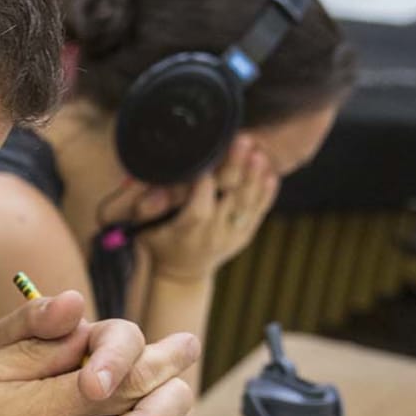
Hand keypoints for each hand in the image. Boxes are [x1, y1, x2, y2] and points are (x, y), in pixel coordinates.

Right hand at [133, 137, 278, 281]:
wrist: (183, 274)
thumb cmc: (160, 244)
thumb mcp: (144, 229)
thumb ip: (145, 208)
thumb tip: (149, 188)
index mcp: (188, 231)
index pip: (199, 207)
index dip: (204, 183)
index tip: (208, 156)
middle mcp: (213, 234)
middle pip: (229, 198)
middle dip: (236, 168)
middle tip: (243, 141)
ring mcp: (232, 235)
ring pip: (247, 203)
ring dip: (255, 177)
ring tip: (258, 154)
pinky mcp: (244, 234)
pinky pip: (259, 212)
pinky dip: (266, 193)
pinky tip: (271, 174)